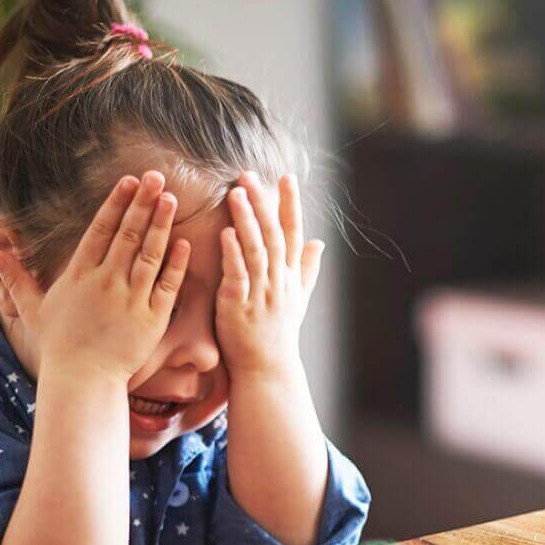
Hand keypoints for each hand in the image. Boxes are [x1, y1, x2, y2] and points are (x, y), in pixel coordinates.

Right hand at [0, 172, 190, 382]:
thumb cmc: (59, 346)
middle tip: (157, 177)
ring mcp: (131, 299)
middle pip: (128, 234)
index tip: (129, 181)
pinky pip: (167, 285)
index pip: (101, 230)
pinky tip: (184, 242)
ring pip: (149, 253)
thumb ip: (17, 279)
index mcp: (79, 275)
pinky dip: (176, 263)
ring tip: (172, 199)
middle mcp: (106, 282)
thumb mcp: (34, 309)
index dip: (116, 203)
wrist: (82, 380)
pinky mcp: (152, 318)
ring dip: (161, 224)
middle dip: (143, 203)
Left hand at [216, 171, 324, 378]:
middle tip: (249, 175)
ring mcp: (260, 293)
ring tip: (236, 193)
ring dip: (246, 220)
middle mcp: (279, 281)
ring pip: (256, 250)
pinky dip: (232, 254)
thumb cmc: (279, 334)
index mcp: (290, 276)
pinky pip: (238, 275)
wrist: (267, 370)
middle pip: (274, 234)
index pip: (294, 233)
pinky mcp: (238, 306)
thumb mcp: (298, 299)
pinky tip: (225, 233)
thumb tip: (320, 243)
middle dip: (263, 203)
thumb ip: (306, 269)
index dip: (290, 204)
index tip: (287, 177)